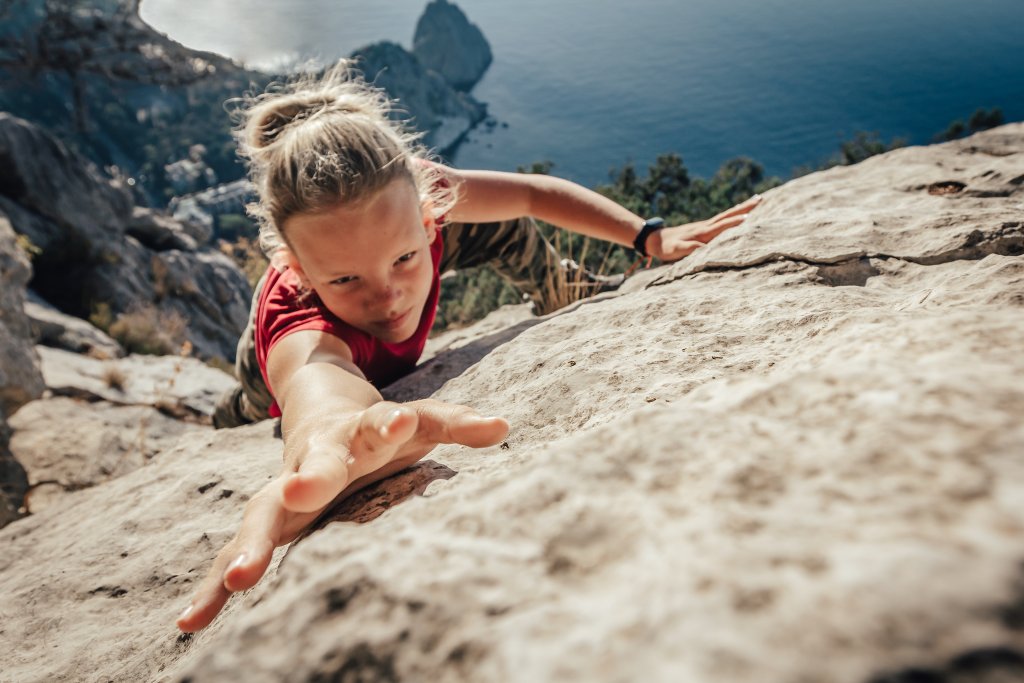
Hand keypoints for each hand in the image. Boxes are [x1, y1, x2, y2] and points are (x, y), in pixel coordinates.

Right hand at [176, 400, 508, 632]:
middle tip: (300, 489)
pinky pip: (236, 553)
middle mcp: (319, 456)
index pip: (378, 423)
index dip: (389, 423)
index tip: (398, 422)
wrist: (319, 412)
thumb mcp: (421, 422)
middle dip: (308, 478)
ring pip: (264, 514)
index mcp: (362, 431)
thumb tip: (505, 425)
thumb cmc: (381, 430)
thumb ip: (456, 424)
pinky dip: (214, 586)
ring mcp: (287, 490)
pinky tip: (191, 624)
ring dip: (250, 544)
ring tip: (237, 580)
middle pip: (312, 467)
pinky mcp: (269, 522)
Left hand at [648, 194, 762, 261]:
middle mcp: (706, 226)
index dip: (734, 223)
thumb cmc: (666, 248)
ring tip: (758, 199)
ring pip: (728, 214)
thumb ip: (689, 249)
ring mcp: (706, 225)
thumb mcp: (676, 251)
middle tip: (761, 199)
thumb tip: (705, 248)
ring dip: (743, 207)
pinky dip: (734, 213)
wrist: (655, 239)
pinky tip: (740, 212)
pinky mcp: (705, 228)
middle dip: (745, 208)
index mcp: (702, 233)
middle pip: (729, 215)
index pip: (722, 226)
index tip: (749, 218)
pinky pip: (723, 219)